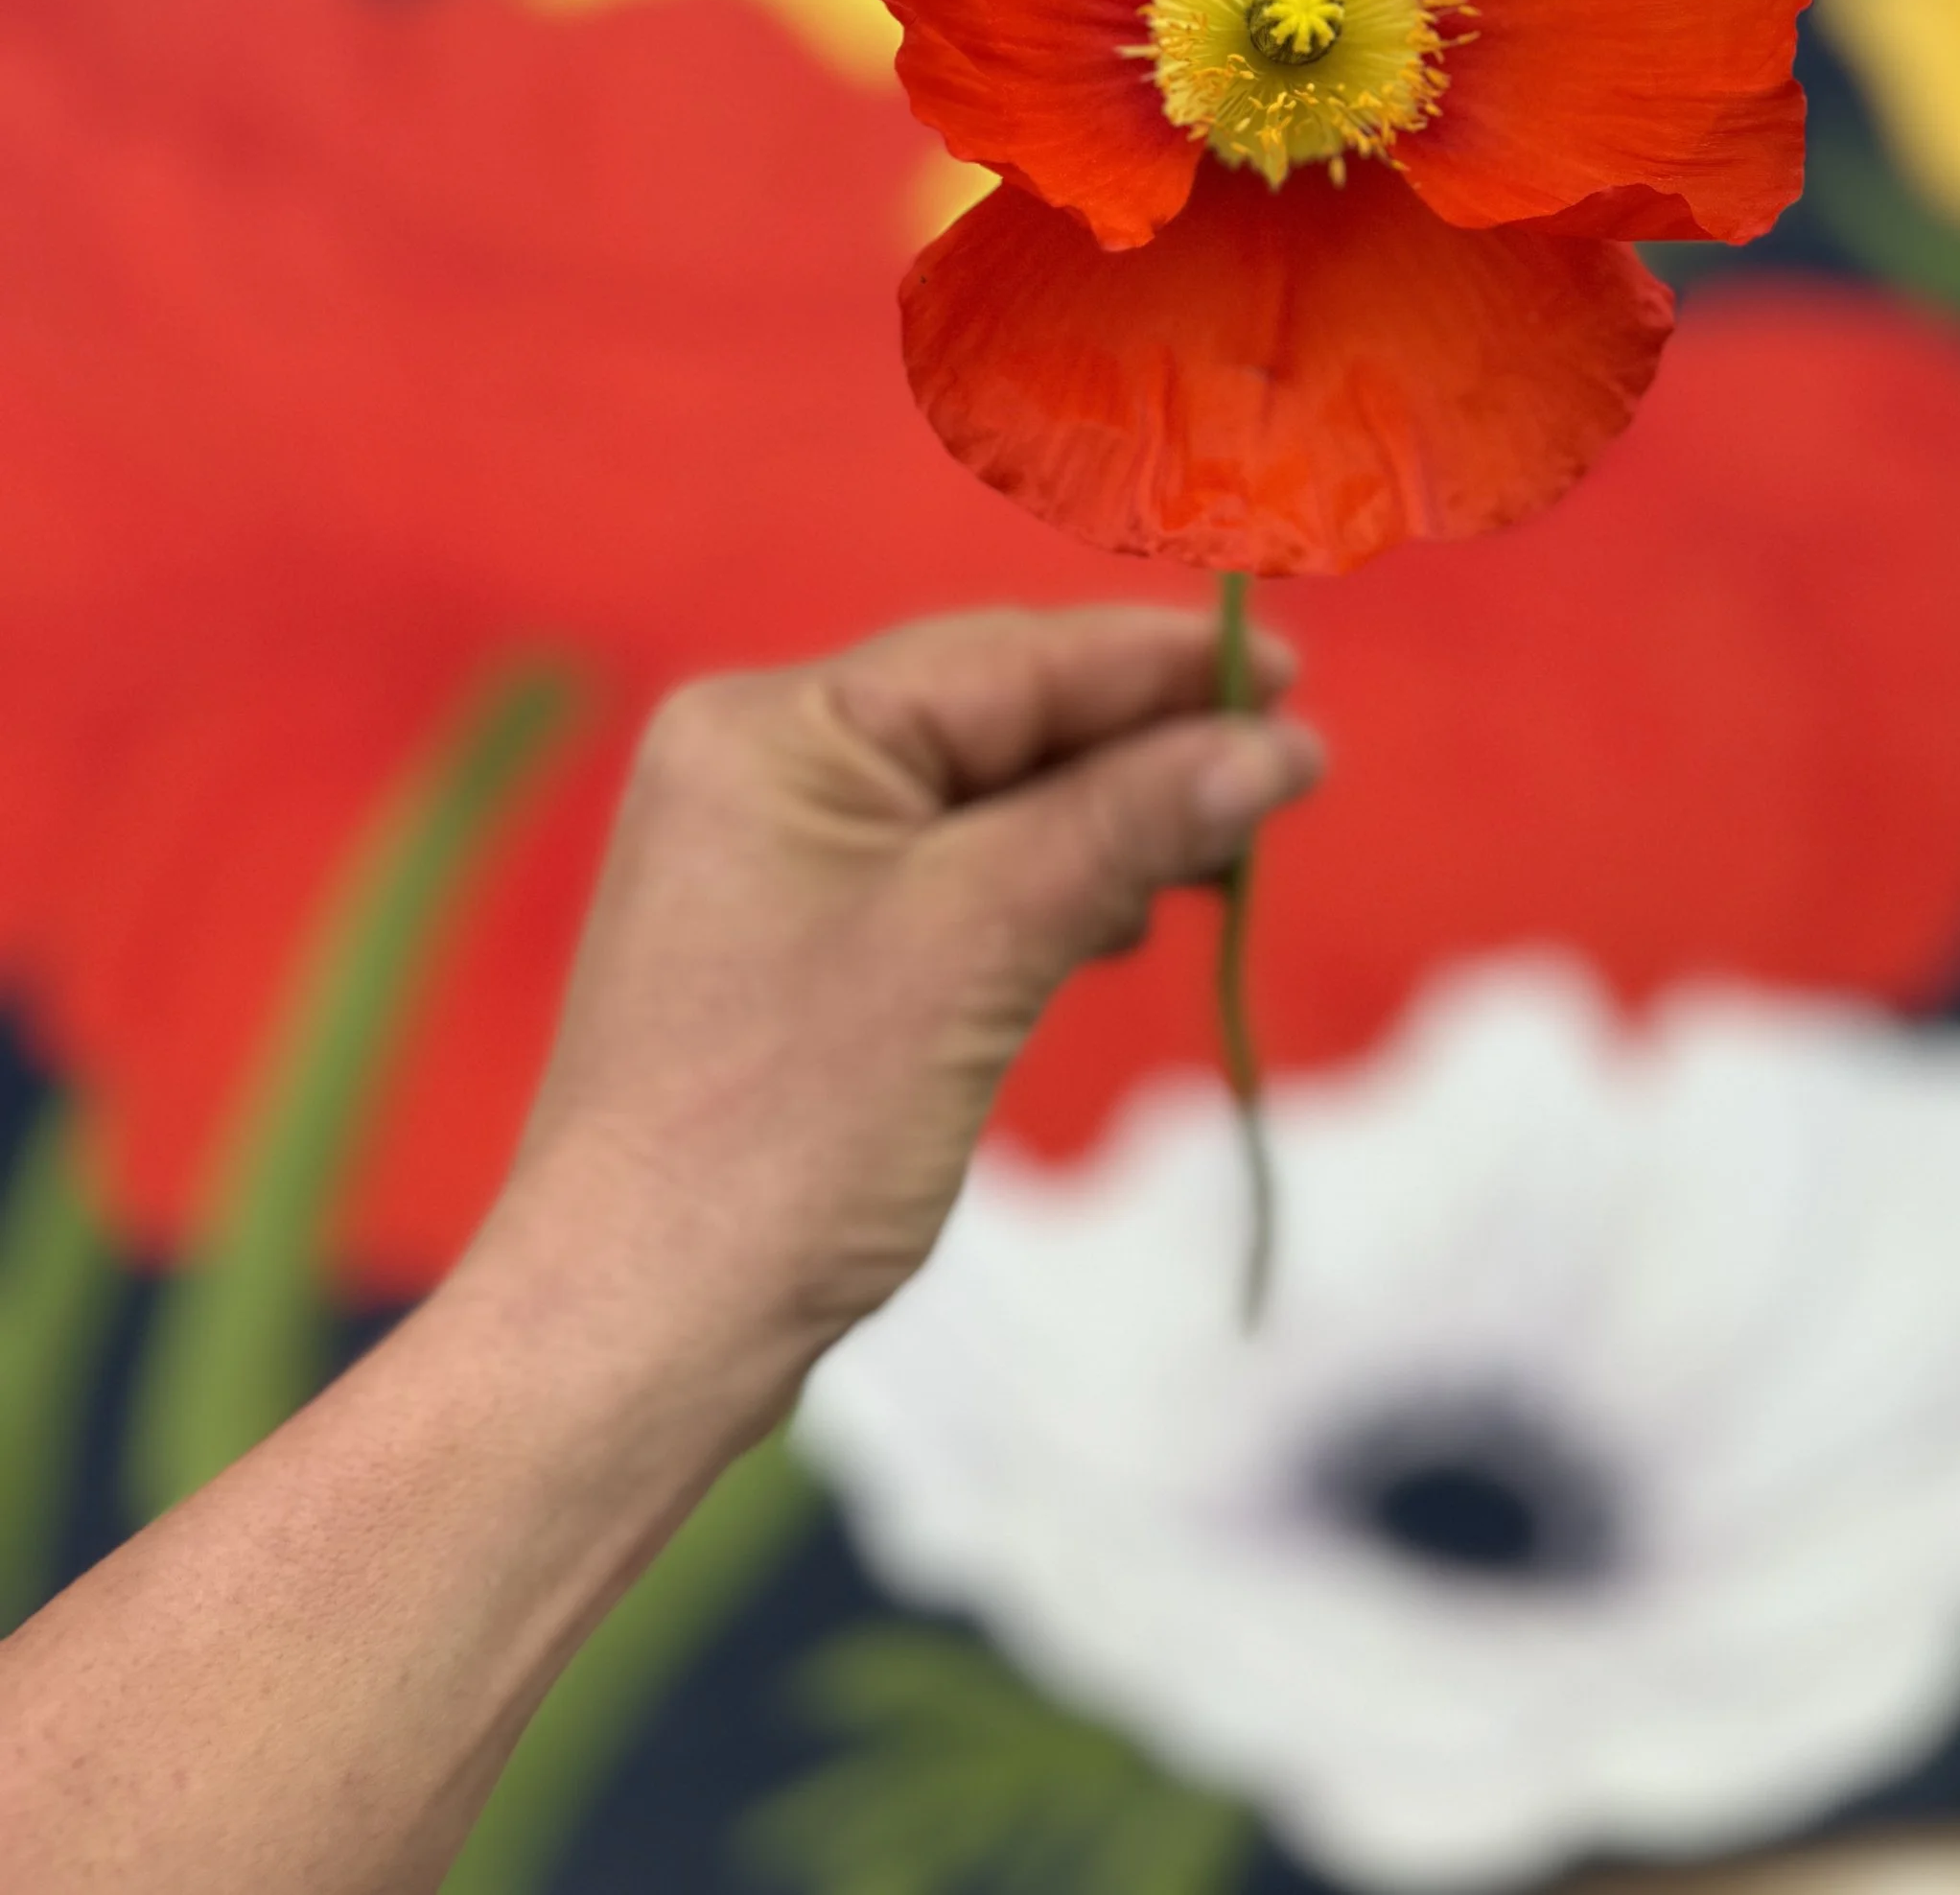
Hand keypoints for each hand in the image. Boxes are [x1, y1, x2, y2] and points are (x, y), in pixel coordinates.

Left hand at [463, 604, 1322, 1458]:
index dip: (1159, 665)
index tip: (1294, 675)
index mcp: (774, 727)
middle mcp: (758, 765)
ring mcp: (767, 860)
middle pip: (995, 720)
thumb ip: (1126, 822)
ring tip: (1222, 852)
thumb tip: (1274, 747)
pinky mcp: (790, 948)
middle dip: (1141, 747)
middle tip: (1290, 766)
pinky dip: (1041, 888)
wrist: (636, 1328)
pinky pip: (945, 877)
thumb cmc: (790, 1125)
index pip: (1007, 660)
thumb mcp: (979, 945)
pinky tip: (1115, 919)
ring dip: (1103, 822)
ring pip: (979, 803)